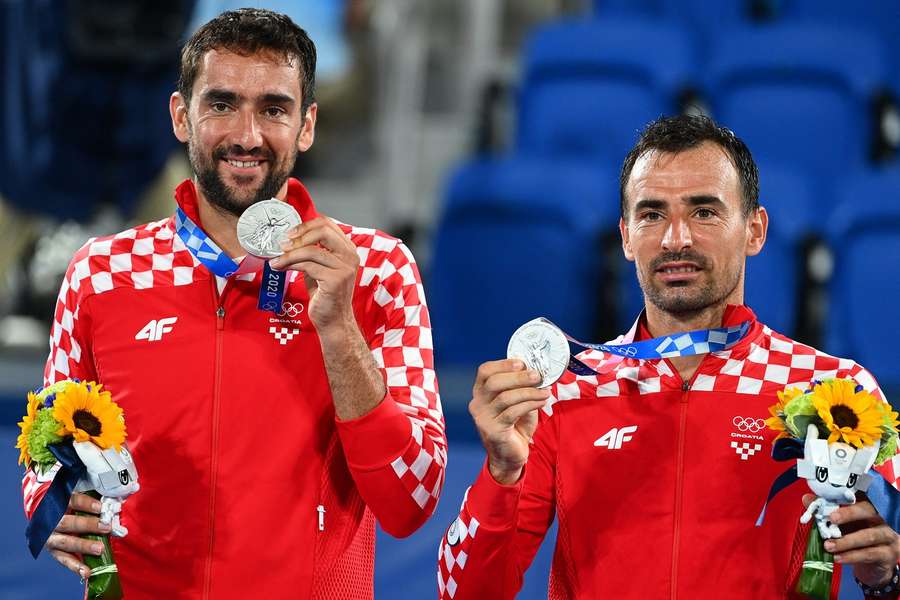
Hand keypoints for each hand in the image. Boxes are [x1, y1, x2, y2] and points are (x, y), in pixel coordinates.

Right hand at [46, 492, 110, 577]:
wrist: (48, 516)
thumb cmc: (70, 506)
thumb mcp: (78, 499)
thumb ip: (92, 502)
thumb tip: (114, 504)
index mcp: (60, 504)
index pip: (72, 501)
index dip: (86, 504)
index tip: (101, 508)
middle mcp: (52, 521)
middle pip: (68, 523)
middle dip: (88, 525)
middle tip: (106, 527)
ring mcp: (51, 537)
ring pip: (66, 542)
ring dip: (84, 546)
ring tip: (100, 549)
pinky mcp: (54, 551)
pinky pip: (64, 560)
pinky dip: (76, 567)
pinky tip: (87, 572)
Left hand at [269, 217, 359, 334]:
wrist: (334, 320)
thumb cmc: (326, 294)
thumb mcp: (320, 267)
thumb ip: (312, 252)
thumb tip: (289, 239)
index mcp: (347, 249)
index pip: (327, 224)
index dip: (306, 225)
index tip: (290, 233)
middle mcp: (349, 256)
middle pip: (323, 231)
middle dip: (298, 236)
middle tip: (283, 244)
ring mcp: (344, 268)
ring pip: (311, 250)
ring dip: (289, 254)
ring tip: (277, 260)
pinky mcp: (335, 280)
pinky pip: (308, 265)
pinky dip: (290, 265)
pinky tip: (281, 268)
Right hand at [469, 359, 550, 485]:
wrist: (510, 456)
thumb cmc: (515, 426)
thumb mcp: (518, 402)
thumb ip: (522, 387)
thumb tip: (537, 371)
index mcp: (481, 392)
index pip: (485, 371)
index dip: (503, 364)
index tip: (522, 363)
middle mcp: (477, 404)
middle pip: (494, 382)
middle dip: (518, 377)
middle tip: (537, 375)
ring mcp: (483, 418)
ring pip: (505, 397)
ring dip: (529, 392)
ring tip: (545, 391)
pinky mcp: (493, 431)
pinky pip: (513, 412)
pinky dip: (530, 404)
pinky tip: (542, 402)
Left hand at [803, 494, 899, 586]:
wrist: (875, 565)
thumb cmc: (856, 537)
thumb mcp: (841, 523)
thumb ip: (826, 510)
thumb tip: (806, 499)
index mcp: (869, 506)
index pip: (862, 494)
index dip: (850, 491)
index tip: (833, 491)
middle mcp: (882, 518)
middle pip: (869, 510)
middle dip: (849, 513)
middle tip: (831, 518)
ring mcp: (888, 536)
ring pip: (868, 535)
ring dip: (846, 541)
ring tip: (827, 545)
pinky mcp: (888, 554)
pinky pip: (870, 554)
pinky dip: (852, 556)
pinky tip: (837, 557)